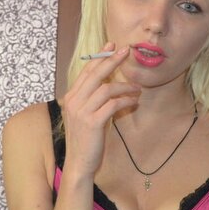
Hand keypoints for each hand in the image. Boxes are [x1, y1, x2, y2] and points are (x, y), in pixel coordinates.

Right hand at [61, 43, 139, 175]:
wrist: (79, 162)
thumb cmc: (84, 139)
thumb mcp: (83, 116)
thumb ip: (91, 100)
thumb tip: (108, 85)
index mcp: (71, 97)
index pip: (86, 71)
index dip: (99, 57)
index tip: (111, 47)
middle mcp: (74, 101)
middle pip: (95, 74)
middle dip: (111, 61)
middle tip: (125, 52)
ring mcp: (82, 111)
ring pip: (106, 89)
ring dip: (125, 86)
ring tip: (137, 88)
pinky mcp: (93, 122)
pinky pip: (113, 104)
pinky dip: (126, 100)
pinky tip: (134, 101)